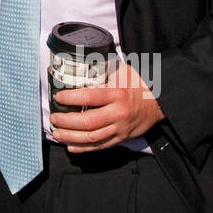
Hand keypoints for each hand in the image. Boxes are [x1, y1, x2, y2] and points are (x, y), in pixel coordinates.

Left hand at [48, 61, 164, 151]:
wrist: (159, 102)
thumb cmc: (138, 84)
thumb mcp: (121, 70)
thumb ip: (101, 68)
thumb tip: (76, 64)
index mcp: (117, 94)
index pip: (90, 96)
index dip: (71, 98)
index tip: (58, 97)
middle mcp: (118, 113)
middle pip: (88, 122)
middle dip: (66, 121)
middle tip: (53, 118)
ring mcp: (120, 128)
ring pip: (92, 137)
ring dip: (71, 137)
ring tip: (56, 133)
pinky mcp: (122, 138)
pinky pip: (101, 146)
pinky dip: (84, 149)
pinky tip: (71, 146)